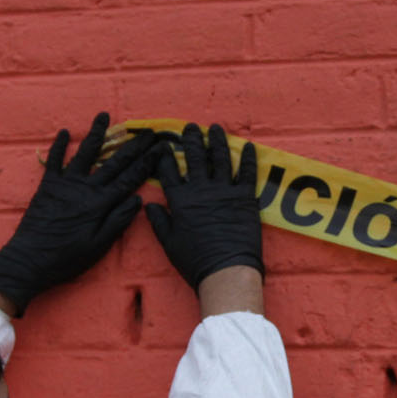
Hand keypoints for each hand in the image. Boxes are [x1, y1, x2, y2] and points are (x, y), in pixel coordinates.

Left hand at [0, 112, 162, 314]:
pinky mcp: (48, 185)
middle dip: (133, 146)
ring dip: (95, 133)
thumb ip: (118, 221)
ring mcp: (66, 183)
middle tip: (147, 133)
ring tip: (103, 115)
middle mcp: (85, 188)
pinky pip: (54, 160)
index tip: (159, 149)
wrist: (30, 258)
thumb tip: (137, 199)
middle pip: (114, 162)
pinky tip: (63, 132)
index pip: (130, 179)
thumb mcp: (99, 246)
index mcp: (101, 203)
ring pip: (85, 152)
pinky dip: (58, 145)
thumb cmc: (68, 258)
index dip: (146, 163)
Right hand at [143, 123, 264, 290]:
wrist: (225, 270)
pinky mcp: (245, 197)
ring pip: (220, 159)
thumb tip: (149, 205)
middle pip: (194, 158)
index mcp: (180, 200)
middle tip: (191, 127)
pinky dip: (248, 158)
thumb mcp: (169, 243)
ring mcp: (224, 191)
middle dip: (191, 140)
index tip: (164, 145)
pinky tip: (248, 145)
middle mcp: (201, 190)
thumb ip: (159, 221)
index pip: (169, 171)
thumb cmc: (195, 261)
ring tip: (215, 128)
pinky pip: (247, 173)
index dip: (165, 156)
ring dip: (217, 141)